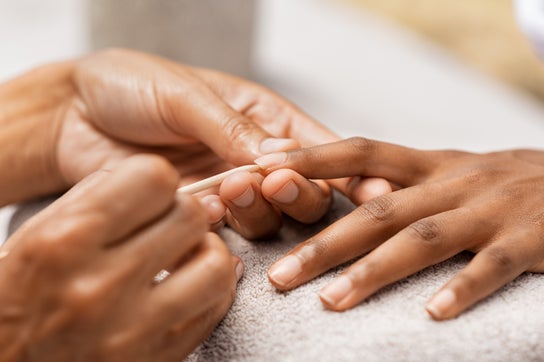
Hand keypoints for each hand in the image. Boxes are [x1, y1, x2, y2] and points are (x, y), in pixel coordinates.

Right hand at [0, 155, 241, 360]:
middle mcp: (101, 285)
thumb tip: (157, 180)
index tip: (152, 195)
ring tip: (190, 255)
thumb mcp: (36, 235)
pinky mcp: (154, 360)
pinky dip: (213, 291)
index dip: (159, 180)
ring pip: (216, 265)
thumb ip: (96, 198)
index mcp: (66, 241)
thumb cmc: (17, 295)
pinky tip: (195, 285)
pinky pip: (213, 312)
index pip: (155, 178)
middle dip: (184, 212)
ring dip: (208, 252)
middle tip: (171, 224)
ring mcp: (130, 330)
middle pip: (191, 216)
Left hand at [256, 137, 543, 319]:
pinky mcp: (531, 240)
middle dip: (324, 243)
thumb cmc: (504, 183)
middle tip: (279, 276)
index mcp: (430, 165)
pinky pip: (492, 267)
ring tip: (331, 301)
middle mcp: (453, 182)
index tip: (260, 170)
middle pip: (375, 211)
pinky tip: (431, 314)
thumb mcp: (451, 172)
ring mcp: (490, 210)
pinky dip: (462, 290)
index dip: (310, 159)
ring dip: (373, 272)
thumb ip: (402, 182)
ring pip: (421, 240)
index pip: (360, 153)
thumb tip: (342, 193)